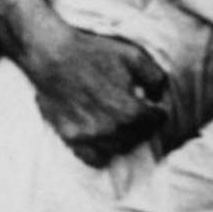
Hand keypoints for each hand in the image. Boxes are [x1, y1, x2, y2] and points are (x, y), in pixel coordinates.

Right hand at [28, 23, 165, 166]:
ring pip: (118, 149)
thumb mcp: (133, 56)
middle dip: (143, 126)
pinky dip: (102, 152)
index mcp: (129, 111)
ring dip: (125, 139)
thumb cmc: (93, 53)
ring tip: (121, 125)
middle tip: (139, 116)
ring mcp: (89, 136)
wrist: (52, 55)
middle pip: (138, 138)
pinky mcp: (70, 138)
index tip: (155, 108)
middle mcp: (111, 130)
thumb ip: (155, 78)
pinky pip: (93, 159)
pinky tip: (103, 138)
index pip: (155, 122)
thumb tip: (160, 96)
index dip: (158, 113)